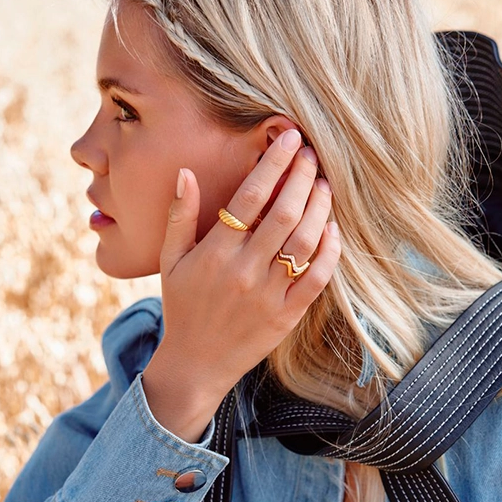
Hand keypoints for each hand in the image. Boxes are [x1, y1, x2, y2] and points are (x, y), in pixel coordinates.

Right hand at [142, 128, 341, 441]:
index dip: (273, 163)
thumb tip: (185, 172)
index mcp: (215, 254)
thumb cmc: (182, 307)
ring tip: (324, 185)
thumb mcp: (169, 261)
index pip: (250, 198)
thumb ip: (179, 216)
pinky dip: (330, 252)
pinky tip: (332, 229)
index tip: (288, 138)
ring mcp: (269, 295)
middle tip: (311, 154)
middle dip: (302, 177)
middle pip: (284, 213)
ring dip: (319, 208)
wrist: (195, 364)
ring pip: (305, 243)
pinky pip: (317, 279)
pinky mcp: (287, 315)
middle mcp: (244, 271)